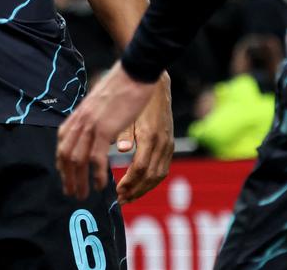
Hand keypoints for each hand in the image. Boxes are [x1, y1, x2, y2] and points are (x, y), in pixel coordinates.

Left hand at [56, 61, 157, 199]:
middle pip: (65, 155)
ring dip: (79, 181)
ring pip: (77, 160)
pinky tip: (101, 185)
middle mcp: (80, 120)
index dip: (61, 163)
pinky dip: (97, 174)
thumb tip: (91, 132)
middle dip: (67, 177)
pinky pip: (96, 158)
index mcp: (78, 114)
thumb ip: (91, 118)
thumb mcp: (99, 103)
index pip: (61, 143)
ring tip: (83, 195)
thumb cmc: (121, 86)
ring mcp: (90, 125)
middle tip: (71, 193)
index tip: (65, 177)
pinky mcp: (104, 129)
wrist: (133, 73)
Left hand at [114, 72, 172, 203]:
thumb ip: (123, 133)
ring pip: (159, 175)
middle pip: (150, 176)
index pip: (139, 168)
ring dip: (144, 189)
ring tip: (129, 196)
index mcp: (149, 135)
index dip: (128, 182)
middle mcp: (161, 142)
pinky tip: (141, 185)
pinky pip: (163, 169)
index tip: (116, 191)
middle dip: (135, 191)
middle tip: (121, 200)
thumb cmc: (135, 99)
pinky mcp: (170, 144)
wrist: (156, 85)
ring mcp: (168, 144)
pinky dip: (152, 180)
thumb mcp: (126, 114)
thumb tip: (121, 149)